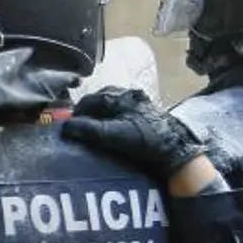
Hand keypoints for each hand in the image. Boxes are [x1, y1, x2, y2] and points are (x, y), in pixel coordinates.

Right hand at [61, 88, 208, 177]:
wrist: (176, 148)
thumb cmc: (145, 140)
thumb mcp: (113, 135)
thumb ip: (89, 129)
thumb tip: (66, 126)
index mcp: (119, 97)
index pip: (89, 100)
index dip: (77, 112)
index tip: (70, 125)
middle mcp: (129, 94)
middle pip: (101, 98)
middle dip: (88, 110)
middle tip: (81, 126)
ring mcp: (139, 101)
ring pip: (113, 102)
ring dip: (101, 112)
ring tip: (95, 127)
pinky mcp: (147, 111)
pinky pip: (124, 108)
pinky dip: (114, 115)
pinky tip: (113, 127)